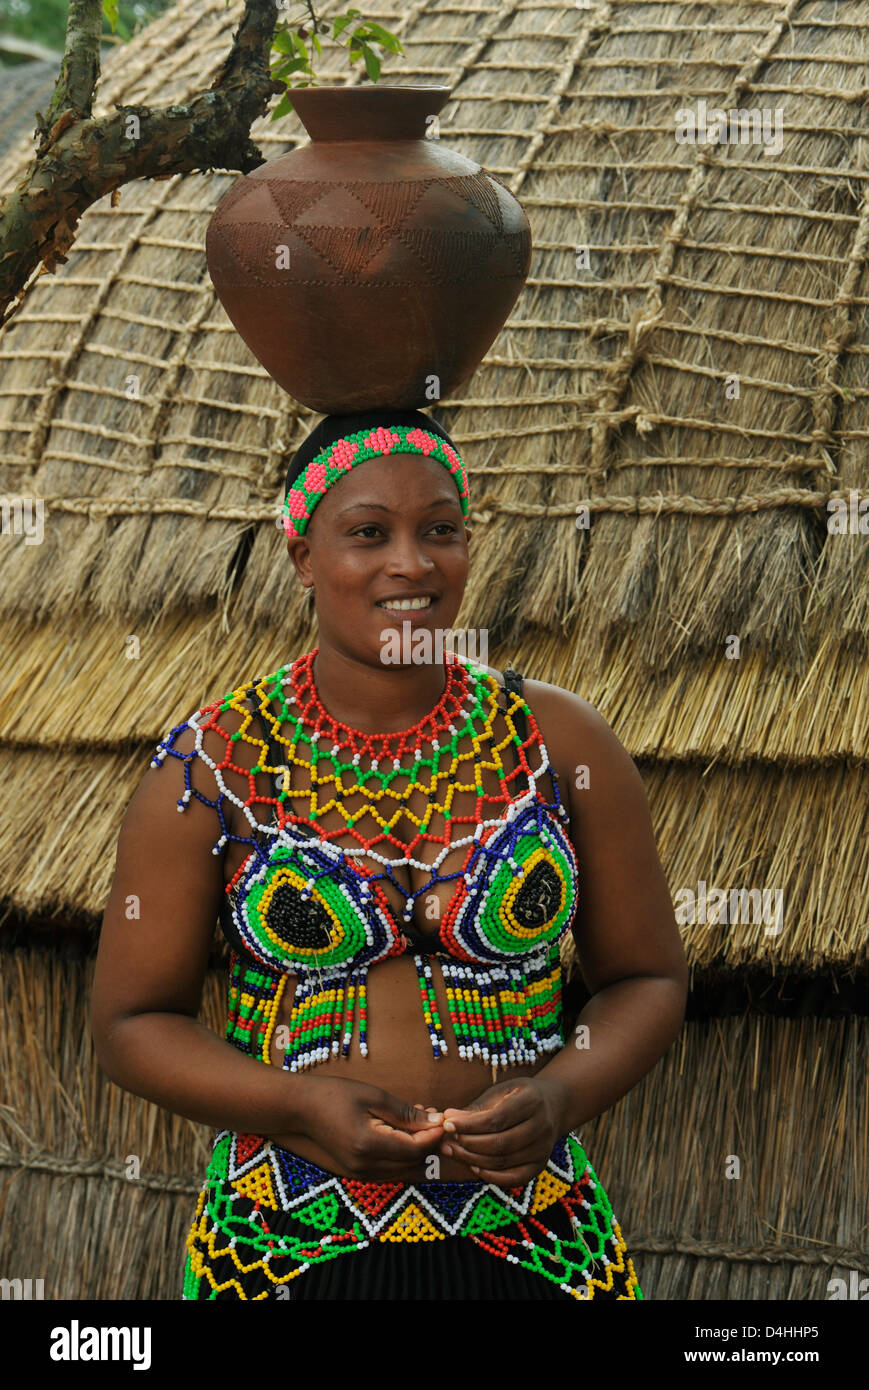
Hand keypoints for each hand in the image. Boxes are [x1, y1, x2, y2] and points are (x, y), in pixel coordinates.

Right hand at [266, 1076, 444, 1181]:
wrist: (301, 1108)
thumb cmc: (336, 1095)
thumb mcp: (375, 1097)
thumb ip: (406, 1113)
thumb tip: (436, 1123)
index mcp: (370, 1146)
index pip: (416, 1150)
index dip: (435, 1136)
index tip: (445, 1117)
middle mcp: (366, 1167)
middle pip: (414, 1163)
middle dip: (430, 1142)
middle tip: (435, 1116)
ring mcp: (361, 1174)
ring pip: (405, 1169)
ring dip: (419, 1149)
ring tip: (421, 1120)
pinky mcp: (359, 1173)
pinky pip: (392, 1169)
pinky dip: (404, 1154)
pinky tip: (404, 1131)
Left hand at [437, 1076, 568, 1185]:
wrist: (553, 1105)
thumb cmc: (518, 1096)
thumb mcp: (500, 1091)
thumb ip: (476, 1108)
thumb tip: (447, 1119)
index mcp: (532, 1101)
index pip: (496, 1119)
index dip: (469, 1124)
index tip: (446, 1123)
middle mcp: (543, 1126)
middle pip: (500, 1143)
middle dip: (468, 1144)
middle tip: (445, 1141)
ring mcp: (544, 1148)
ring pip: (503, 1162)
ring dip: (473, 1159)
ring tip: (452, 1151)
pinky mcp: (540, 1165)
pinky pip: (513, 1178)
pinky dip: (491, 1175)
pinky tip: (473, 1166)